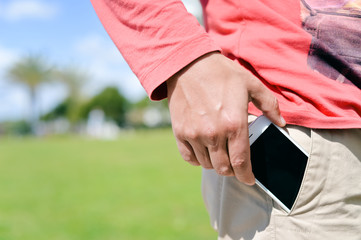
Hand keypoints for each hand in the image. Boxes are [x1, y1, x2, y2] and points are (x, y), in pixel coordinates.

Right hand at [167, 52, 284, 183]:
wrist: (188, 64)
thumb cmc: (221, 73)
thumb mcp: (251, 84)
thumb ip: (270, 105)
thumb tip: (281, 123)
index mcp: (234, 124)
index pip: (241, 162)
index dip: (246, 176)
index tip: (249, 179)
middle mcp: (214, 133)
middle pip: (224, 169)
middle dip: (232, 171)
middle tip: (236, 165)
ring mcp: (194, 134)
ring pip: (207, 164)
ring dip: (216, 164)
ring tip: (220, 153)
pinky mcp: (180, 132)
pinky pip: (189, 158)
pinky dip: (197, 159)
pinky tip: (204, 151)